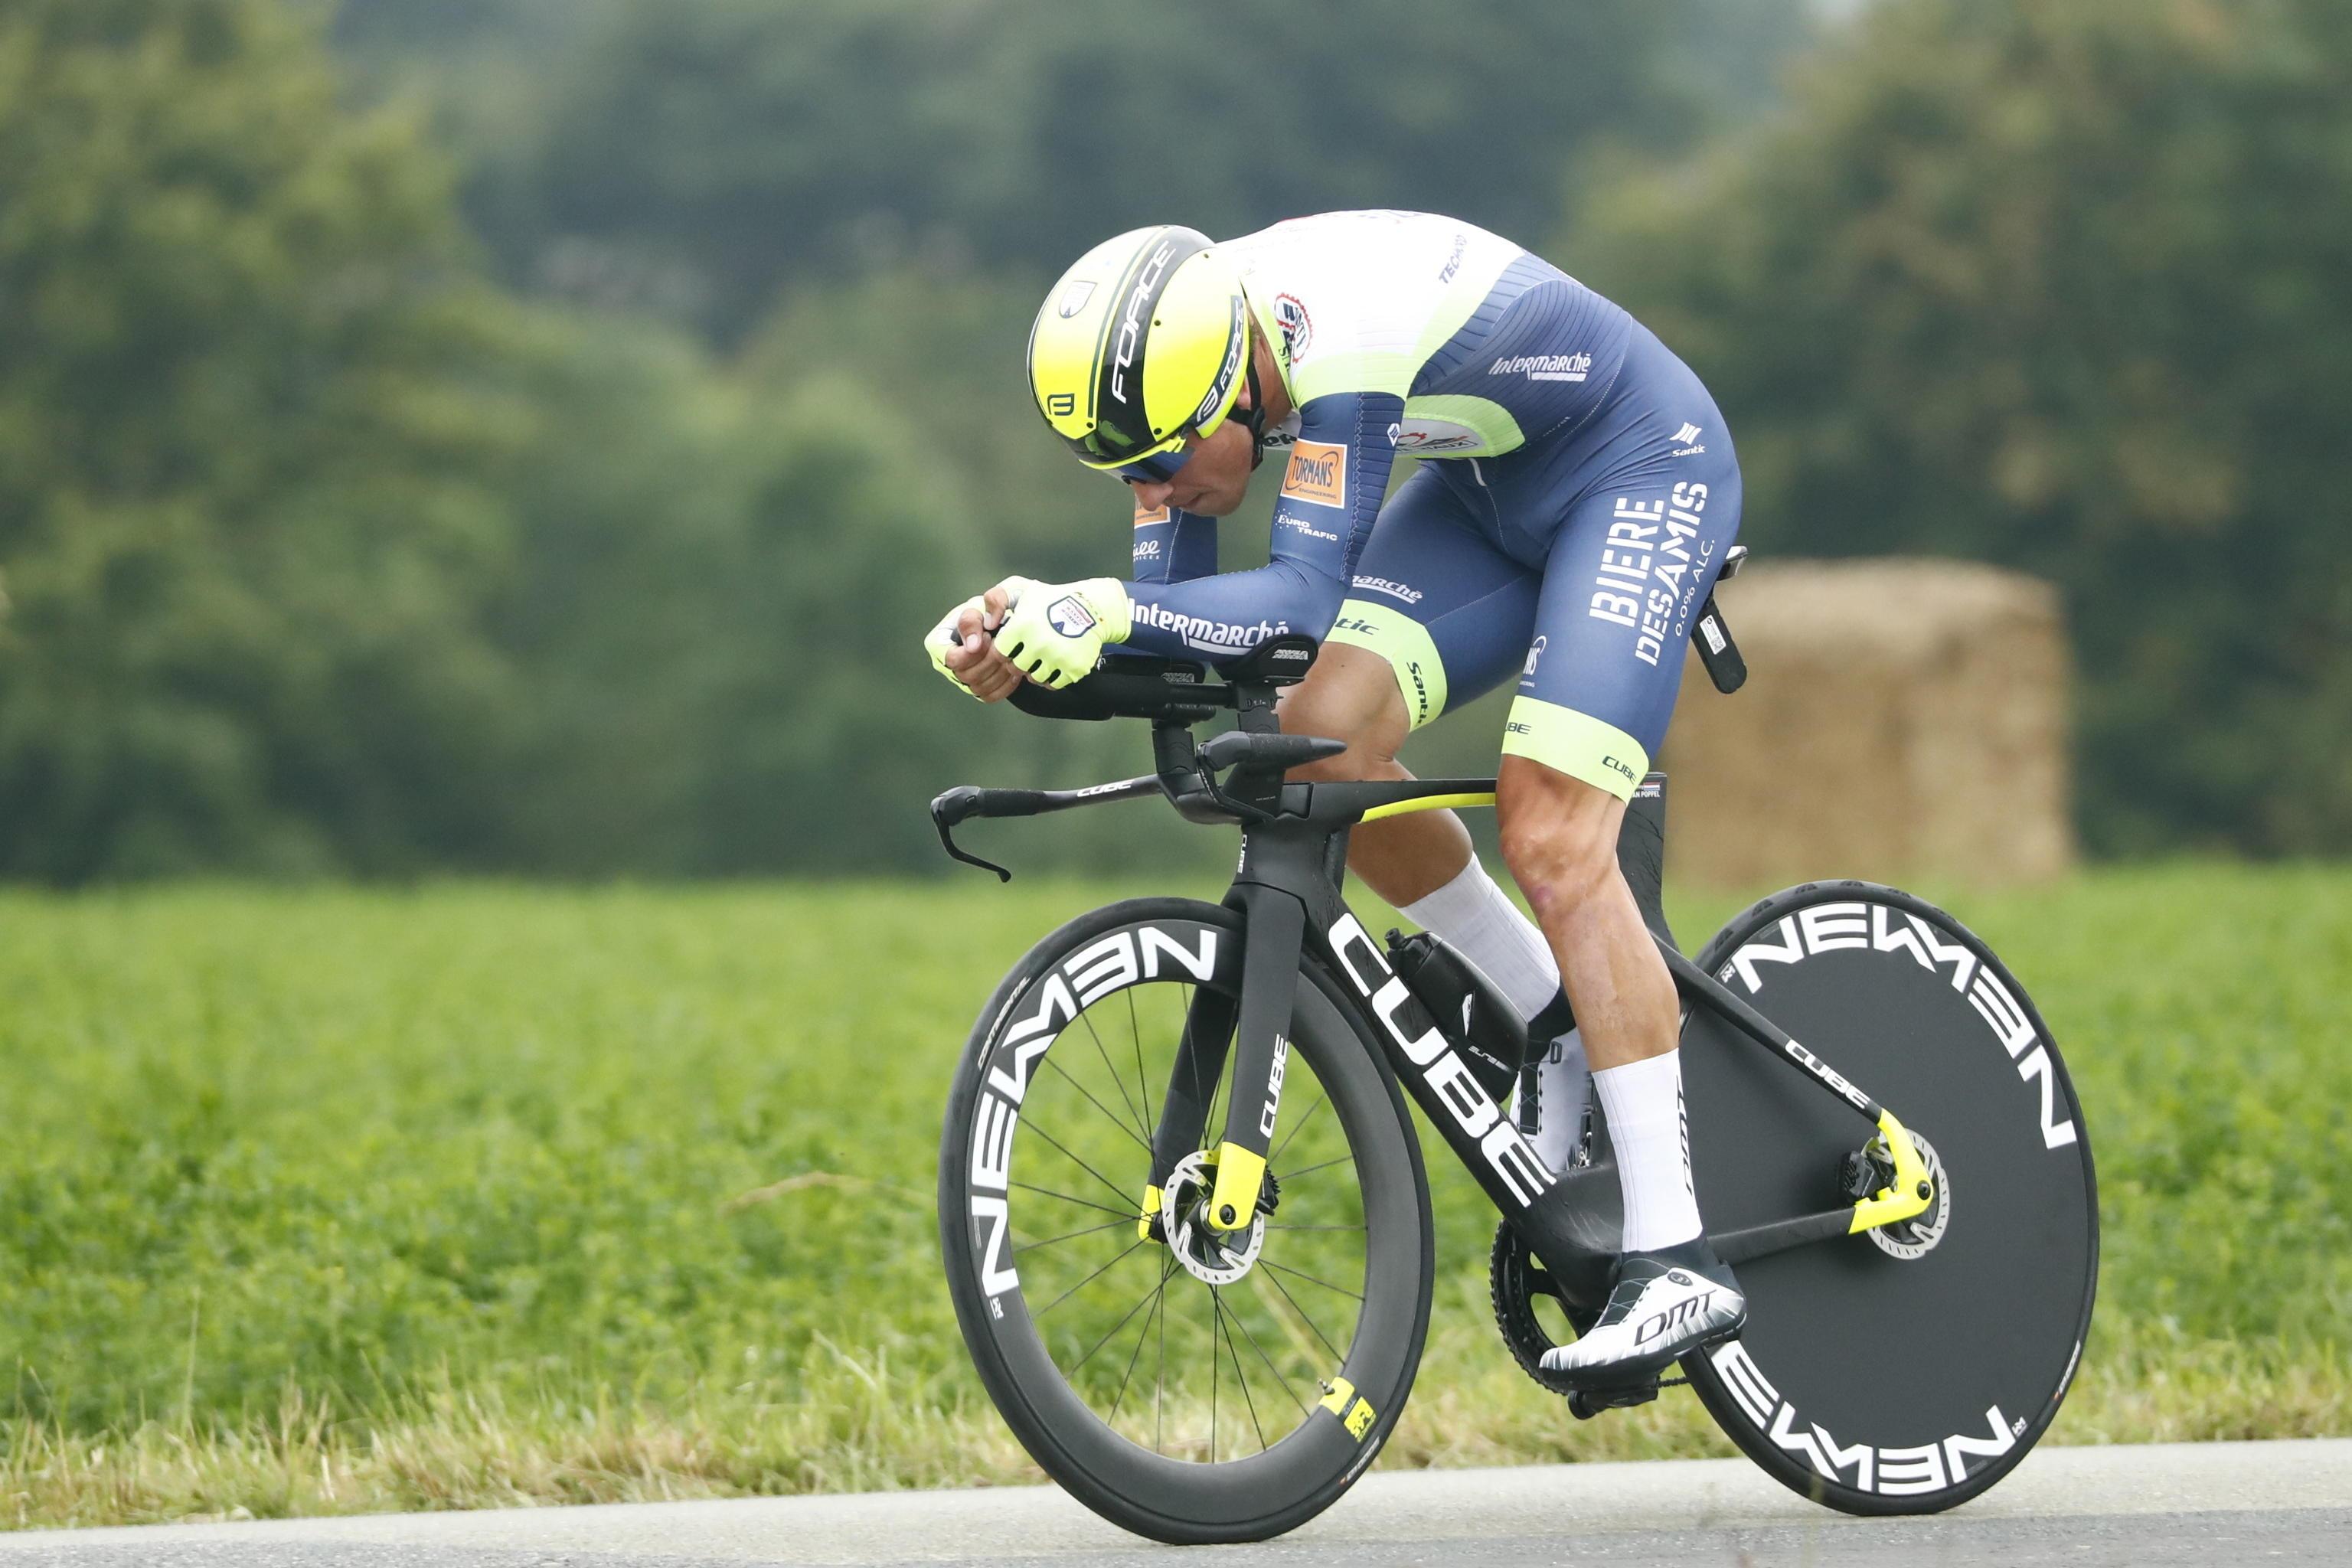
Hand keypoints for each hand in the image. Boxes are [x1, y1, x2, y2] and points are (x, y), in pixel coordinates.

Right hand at [924, 588, 1021, 701]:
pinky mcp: (976, 690)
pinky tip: (1013, 667)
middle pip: (966, 676)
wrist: (1000, 623)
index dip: (974, 652)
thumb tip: (972, 646)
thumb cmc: (986, 612)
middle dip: (989, 661)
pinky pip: (990, 695)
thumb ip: (972, 620)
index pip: (952, 659)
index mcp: (937, 643)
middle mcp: (944, 665)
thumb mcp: (978, 606)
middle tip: (1003, 645)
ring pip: (979, 688)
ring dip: (1000, 672)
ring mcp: (960, 680)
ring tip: (1010, 654)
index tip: (990, 636)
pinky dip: (1006, 683)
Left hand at [993, 576, 1132, 688]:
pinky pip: (1053, 684)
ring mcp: (1057, 658)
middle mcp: (1039, 644)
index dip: (1005, 649)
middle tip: (1029, 649)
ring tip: (1043, 654)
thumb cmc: (1051, 599)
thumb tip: (987, 623)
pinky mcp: (1073, 669)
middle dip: (1019, 661)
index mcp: (1022, 626)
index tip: (1013, 643)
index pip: (1000, 653)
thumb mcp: (1021, 590)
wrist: (1090, 608)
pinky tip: (1055, 662)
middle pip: (1016, 668)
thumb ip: (996, 600)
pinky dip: (1052, 676)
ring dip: (1036, 670)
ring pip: (1034, 678)